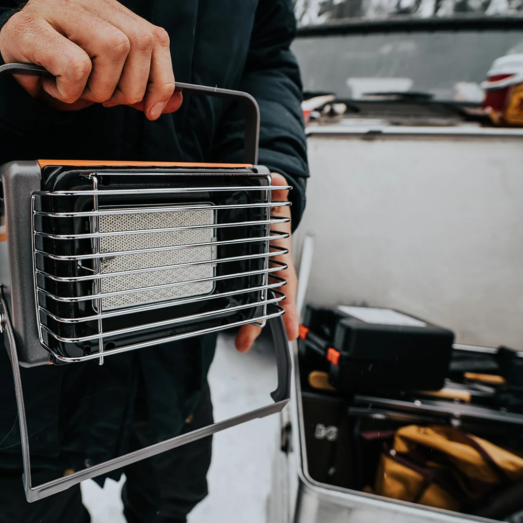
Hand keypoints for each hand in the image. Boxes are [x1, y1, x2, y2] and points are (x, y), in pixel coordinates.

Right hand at [0, 0, 183, 118]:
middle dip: (127, 86)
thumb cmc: (51, 72)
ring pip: (113, 48)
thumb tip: (172, 100)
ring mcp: (53, 6)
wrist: (0, 70)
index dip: (160, 77)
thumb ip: (137, 85)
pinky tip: (54, 88)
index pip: (153, 35)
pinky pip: (75, 65)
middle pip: (137, 41)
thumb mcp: (102, 79)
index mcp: (104, 6)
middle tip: (102, 99)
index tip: (152, 107)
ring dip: (98, 87)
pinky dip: (70, 90)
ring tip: (76, 91)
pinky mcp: (29, 27)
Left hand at [235, 173, 297, 351]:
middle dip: (260, 323)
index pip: (287, 285)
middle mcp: (274, 273)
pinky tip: (232, 328)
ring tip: (242, 342)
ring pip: (257, 305)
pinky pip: (245, 299)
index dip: (288, 308)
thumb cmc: (274, 213)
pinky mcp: (246, 280)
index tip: (290, 331)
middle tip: (247, 341)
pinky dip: (242, 315)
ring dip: (251, 324)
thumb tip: (278, 180)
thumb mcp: (275, 201)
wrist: (268, 213)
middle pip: (269, 303)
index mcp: (281, 259)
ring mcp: (261, 278)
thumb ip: (276, 190)